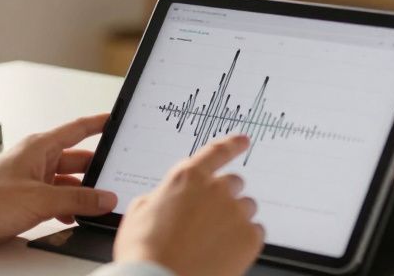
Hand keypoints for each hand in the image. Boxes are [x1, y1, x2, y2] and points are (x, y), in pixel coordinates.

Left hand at [0, 114, 117, 252]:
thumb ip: (76, 199)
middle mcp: (38, 161)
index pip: (78, 129)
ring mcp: (33, 181)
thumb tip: (104, 198)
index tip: (117, 121)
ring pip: (69, 183)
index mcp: (40, 147)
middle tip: (117, 178)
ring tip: (99, 204)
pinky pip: (58, 199)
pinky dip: (69, 208)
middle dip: (97, 170)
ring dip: (82, 194)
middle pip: (78, 160)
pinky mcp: (27, 201)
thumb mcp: (39, 198)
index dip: (100, 123)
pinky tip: (76, 217)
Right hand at [114, 135, 263, 275]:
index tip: (244, 140)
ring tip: (213, 241)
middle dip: (225, 197)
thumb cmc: (145, 253)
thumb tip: (162, 199)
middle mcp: (216, 189)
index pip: (217, 152)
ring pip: (246, 208)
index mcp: (187, 178)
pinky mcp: (249, 236)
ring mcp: (235, 212)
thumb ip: (157, 198)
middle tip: (210, 219)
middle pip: (234, 183)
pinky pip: (255, 232)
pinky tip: (224, 253)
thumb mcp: (138, 216)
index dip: (232, 144)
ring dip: (235, 219)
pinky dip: (243, 241)